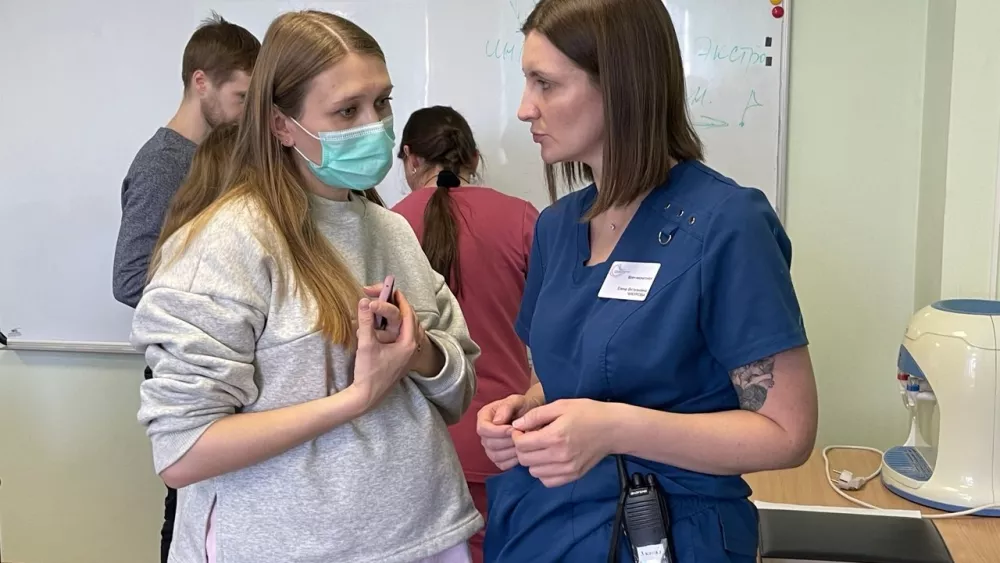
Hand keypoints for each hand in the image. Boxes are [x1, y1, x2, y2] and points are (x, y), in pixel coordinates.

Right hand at [350, 291, 418, 412]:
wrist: (367, 397)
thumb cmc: (368, 373)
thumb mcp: (366, 345)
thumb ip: (365, 322)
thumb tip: (364, 301)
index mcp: (408, 343)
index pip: (408, 314)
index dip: (399, 300)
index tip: (390, 289)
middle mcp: (413, 348)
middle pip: (411, 319)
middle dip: (399, 306)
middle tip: (387, 296)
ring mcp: (409, 354)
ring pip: (409, 328)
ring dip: (399, 316)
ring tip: (387, 307)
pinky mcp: (403, 359)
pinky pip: (405, 336)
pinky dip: (397, 327)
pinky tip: (386, 325)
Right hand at [477, 394, 541, 470]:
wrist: (532, 415)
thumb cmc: (523, 406)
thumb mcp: (516, 400)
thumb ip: (507, 407)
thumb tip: (496, 421)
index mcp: (484, 416)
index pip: (483, 429)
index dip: (498, 431)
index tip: (513, 429)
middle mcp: (484, 433)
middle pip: (489, 444)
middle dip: (507, 441)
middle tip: (522, 436)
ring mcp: (489, 447)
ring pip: (495, 456)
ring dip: (511, 451)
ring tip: (524, 443)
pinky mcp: (498, 458)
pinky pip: (502, 464)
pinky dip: (513, 461)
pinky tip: (522, 452)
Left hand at [511, 399, 617, 487]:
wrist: (613, 429)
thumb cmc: (587, 413)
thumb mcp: (561, 405)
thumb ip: (536, 415)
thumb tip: (516, 425)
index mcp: (555, 436)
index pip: (521, 445)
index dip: (516, 436)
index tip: (522, 430)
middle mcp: (560, 456)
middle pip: (525, 460)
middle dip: (522, 448)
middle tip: (530, 438)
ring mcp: (567, 468)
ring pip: (534, 472)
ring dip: (532, 461)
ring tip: (541, 448)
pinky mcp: (573, 476)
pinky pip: (547, 481)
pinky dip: (544, 472)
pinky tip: (549, 459)